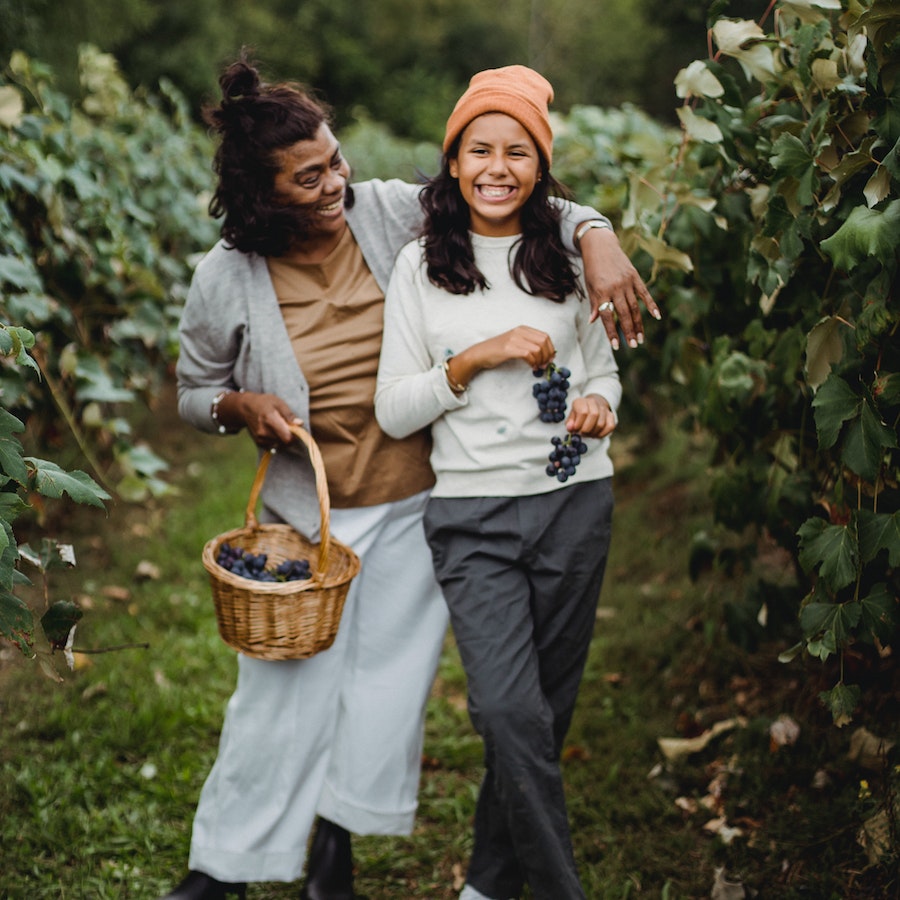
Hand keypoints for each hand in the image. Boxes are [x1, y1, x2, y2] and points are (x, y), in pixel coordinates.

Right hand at [223, 390, 302, 449]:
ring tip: (280, 427)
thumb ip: (289, 415)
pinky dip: (278, 441)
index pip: (287, 437)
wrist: (246, 408)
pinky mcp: (259, 443)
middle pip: (285, 442)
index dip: (295, 435)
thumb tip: (300, 424)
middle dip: (290, 436)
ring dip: (284, 439)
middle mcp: (264, 432)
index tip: (295, 428)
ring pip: (281, 445)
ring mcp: (260, 438)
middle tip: (287, 426)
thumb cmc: (265, 403)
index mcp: (270, 420)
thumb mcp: (278, 403)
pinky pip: (274, 446)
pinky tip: (274, 431)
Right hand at [450, 326, 555, 386]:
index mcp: (523, 329)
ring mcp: (514, 339)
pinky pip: (528, 354)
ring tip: (537, 367)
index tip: (550, 359)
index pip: (545, 336)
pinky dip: (533, 362)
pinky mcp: (509, 348)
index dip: (551, 349)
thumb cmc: (499, 350)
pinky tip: (531, 367)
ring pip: (537, 349)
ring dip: (540, 360)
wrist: (481, 353)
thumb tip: (547, 354)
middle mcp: (520, 331)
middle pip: (543, 341)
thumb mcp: (516, 342)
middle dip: (547, 355)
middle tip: (545, 365)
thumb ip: (529, 344)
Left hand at [566, 394, 615, 438]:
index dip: (578, 424)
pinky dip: (602, 434)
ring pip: (601, 423)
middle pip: (594, 415)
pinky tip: (596, 434)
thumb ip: (570, 423)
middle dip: (586, 429)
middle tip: (582, 434)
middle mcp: (593, 402)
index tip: (575, 430)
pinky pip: (610, 427)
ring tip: (588, 434)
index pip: (583, 412)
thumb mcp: (571, 417)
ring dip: (593, 433)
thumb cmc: (578, 415)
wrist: (591, 408)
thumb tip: (570, 428)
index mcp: (581, 401)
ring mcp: (604, 409)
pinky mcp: (611, 416)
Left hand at [580, 226, 660, 349]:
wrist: (601, 246)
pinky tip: (657, 316)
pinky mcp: (635, 277)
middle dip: (629, 331)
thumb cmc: (593, 269)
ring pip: (635, 307)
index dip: (612, 332)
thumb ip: (594, 303)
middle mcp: (615, 288)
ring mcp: (627, 282)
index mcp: (601, 291)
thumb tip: (593, 321)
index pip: (607, 316)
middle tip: (634, 345)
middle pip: (624, 314)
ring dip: (638, 323)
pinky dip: (651, 304)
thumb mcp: (590, 286)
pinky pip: (644, 293)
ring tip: (641, 338)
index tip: (616, 345)